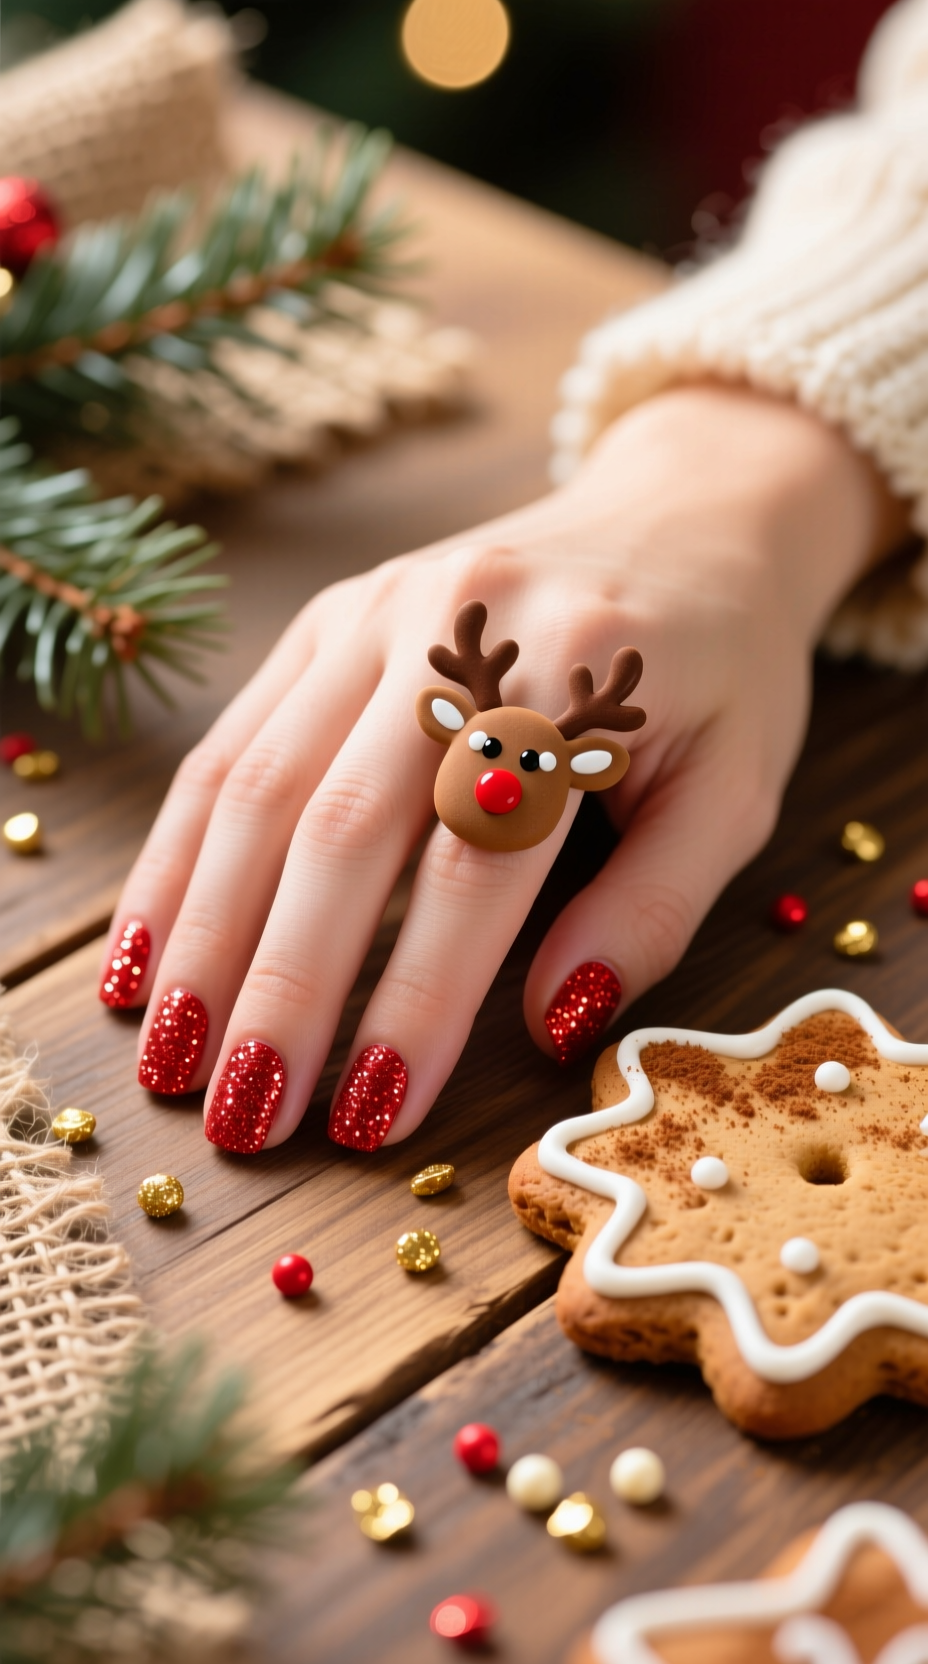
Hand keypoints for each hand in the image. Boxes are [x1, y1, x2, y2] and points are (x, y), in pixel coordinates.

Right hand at [100, 385, 896, 1152]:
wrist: (687, 513)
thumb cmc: (723, 670)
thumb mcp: (737, 788)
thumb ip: (653, 907)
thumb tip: (550, 1024)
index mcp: (576, 673)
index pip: (478, 862)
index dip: (418, 997)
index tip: (373, 1114)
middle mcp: (456, 628)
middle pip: (343, 826)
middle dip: (285, 985)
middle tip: (245, 1114)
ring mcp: (375, 614)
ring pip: (261, 787)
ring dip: (208, 933)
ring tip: (173, 1055)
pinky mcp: (325, 620)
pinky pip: (231, 745)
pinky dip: (182, 855)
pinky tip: (147, 949)